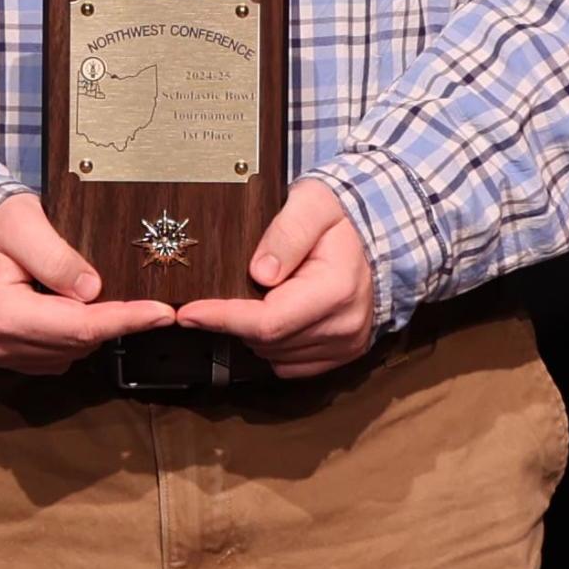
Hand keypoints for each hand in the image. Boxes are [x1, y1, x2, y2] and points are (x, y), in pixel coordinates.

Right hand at [0, 192, 176, 374]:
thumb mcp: (20, 222)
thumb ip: (56, 256)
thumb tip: (93, 288)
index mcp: (4, 314)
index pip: (78, 325)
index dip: (125, 319)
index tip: (162, 313)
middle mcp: (0, 344)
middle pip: (78, 343)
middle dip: (115, 321)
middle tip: (147, 302)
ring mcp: (1, 355)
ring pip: (69, 352)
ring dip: (90, 328)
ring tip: (89, 293)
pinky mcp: (6, 356)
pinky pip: (54, 355)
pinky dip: (72, 335)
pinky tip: (68, 307)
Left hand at [173, 180, 378, 379]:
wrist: (380, 236)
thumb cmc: (341, 217)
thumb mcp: (312, 203)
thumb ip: (286, 233)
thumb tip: (259, 272)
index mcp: (336, 289)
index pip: (268, 320)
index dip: (222, 319)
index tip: (188, 313)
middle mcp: (345, 325)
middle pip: (266, 341)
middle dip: (234, 321)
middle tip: (222, 294)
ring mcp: (346, 345)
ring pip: (275, 356)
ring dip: (254, 334)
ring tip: (258, 298)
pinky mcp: (343, 354)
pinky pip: (291, 365)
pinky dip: (274, 346)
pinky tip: (275, 317)